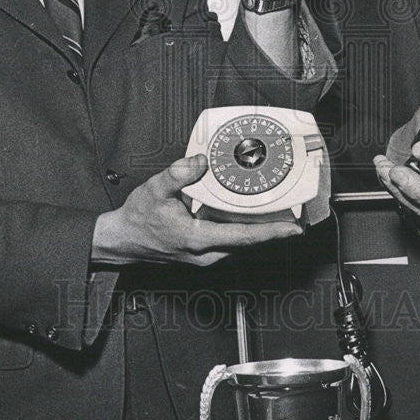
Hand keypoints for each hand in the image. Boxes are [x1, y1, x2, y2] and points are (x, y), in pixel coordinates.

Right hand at [92, 155, 301, 265]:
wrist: (122, 242)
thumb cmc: (137, 220)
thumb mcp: (154, 191)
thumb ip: (178, 174)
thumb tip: (201, 162)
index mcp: (197, 238)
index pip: (243, 237)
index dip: (271, 233)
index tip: (293, 228)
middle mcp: (206, 253)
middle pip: (249, 243)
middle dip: (274, 231)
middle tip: (297, 216)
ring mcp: (205, 256)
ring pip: (241, 245)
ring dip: (261, 232)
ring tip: (281, 216)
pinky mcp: (204, 254)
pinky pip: (232, 244)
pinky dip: (246, 232)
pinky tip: (253, 219)